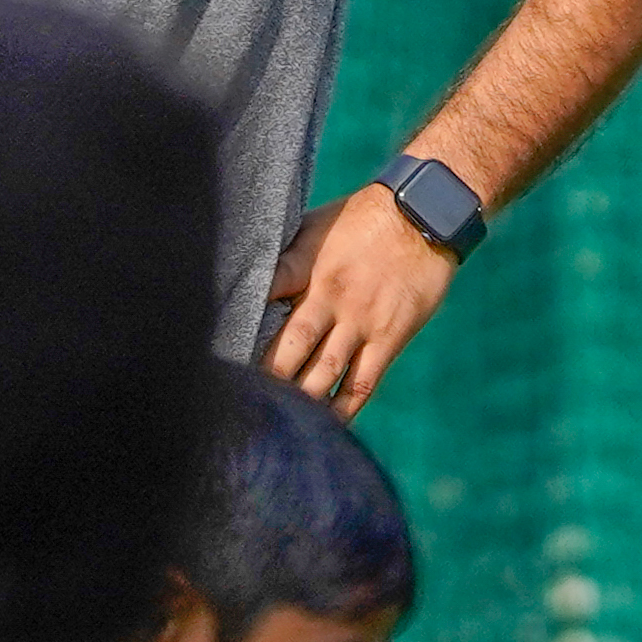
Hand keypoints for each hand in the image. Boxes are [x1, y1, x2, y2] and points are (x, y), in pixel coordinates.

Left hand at [262, 183, 459, 409]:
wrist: (424, 215)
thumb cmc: (361, 219)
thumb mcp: (315, 226)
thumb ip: (287, 259)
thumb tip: (250, 278)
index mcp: (305, 266)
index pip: (264, 295)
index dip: (240, 321)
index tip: (216, 349)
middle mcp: (329, 297)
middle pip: (290, 346)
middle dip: (266, 376)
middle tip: (242, 400)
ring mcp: (361, 321)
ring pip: (324, 371)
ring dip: (299, 398)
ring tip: (276, 420)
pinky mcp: (388, 339)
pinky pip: (361, 383)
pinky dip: (342, 408)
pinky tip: (324, 425)